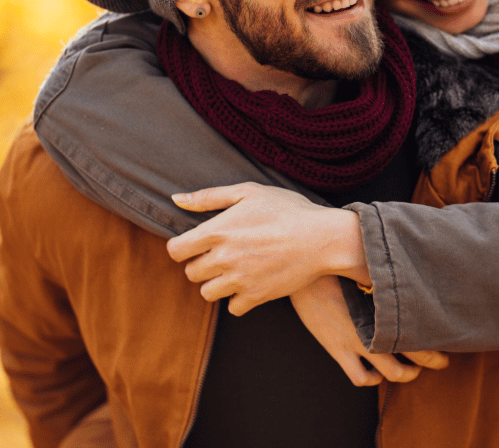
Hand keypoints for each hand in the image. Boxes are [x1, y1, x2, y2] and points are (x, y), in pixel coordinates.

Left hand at [166, 183, 368, 314]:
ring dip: (216, 283)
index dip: (182, 247)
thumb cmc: (287, 209)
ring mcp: (239, 280)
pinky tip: (250, 282)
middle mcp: (223, 258)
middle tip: (222, 254)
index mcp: (217, 231)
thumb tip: (175, 199)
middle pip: (191, 273)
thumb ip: (208, 197)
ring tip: (235, 269)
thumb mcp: (248, 192)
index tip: (196, 244)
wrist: (323, 238)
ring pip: (207, 293)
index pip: (176, 250)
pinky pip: (233, 308)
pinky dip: (238, 299)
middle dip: (201, 264)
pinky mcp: (256, 297)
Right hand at [290, 276, 447, 385]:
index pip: (422, 333)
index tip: (448, 341)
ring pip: (391, 373)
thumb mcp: (370, 267)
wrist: (305, 270)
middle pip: (416, 357)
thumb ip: (392, 277)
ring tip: (412, 370)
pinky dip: (372, 379)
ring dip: (406, 374)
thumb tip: (413, 269)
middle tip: (440, 360)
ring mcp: (356, 342)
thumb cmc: (338, 262)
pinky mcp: (337, 349)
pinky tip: (375, 372)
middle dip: (432, 361)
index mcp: (386, 308)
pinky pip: (360, 377)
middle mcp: (375, 329)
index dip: (438, 343)